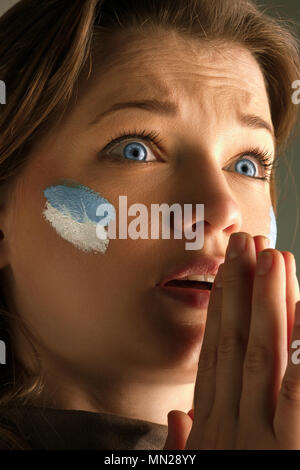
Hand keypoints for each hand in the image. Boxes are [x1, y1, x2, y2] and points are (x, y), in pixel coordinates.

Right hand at [163, 233, 299, 449]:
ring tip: (273, 256)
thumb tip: (174, 414)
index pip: (213, 353)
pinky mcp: (291, 447)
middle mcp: (232, 421)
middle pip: (235, 341)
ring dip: (267, 300)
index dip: (219, 308)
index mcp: (211, 425)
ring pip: (262, 354)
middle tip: (246, 242)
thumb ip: (183, 443)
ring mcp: (260, 433)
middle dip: (241, 287)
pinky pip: (297, 389)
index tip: (224, 272)